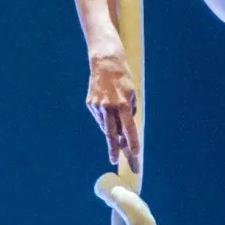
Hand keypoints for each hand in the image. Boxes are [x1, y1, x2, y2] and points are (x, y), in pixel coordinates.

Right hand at [86, 45, 139, 167]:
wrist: (105, 62)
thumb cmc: (123, 78)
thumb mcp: (132, 94)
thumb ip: (129, 112)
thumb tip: (124, 131)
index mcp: (123, 104)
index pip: (129, 129)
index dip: (132, 143)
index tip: (135, 155)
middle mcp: (109, 107)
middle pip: (112, 135)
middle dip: (116, 150)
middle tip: (119, 162)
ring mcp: (97, 106)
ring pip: (106, 127)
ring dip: (112, 134)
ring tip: (117, 134)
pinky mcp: (90, 104)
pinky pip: (100, 118)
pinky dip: (106, 120)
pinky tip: (108, 112)